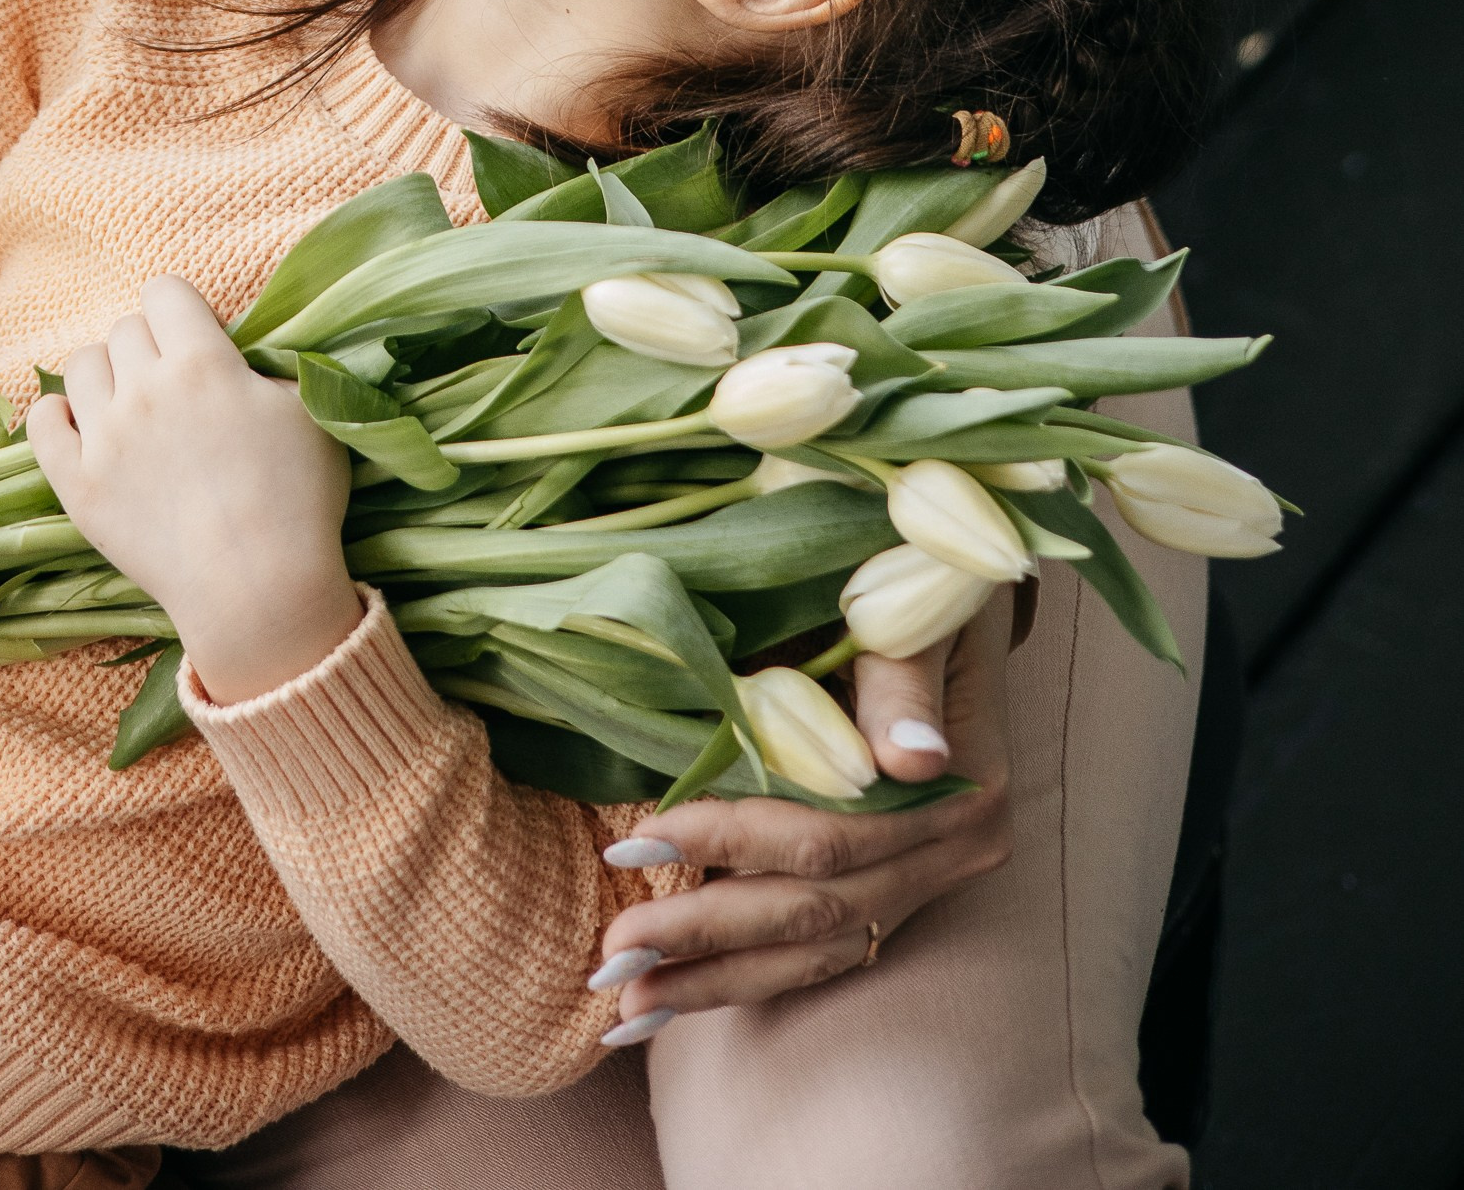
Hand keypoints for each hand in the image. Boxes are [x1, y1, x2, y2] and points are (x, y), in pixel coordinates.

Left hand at [25, 277, 360, 706]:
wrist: (257, 592)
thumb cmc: (297, 501)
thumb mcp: (306, 413)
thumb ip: (270, 368)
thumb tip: (241, 356)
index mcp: (201, 361)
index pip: (166, 292)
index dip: (184, 311)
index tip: (200, 342)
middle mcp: (144, 388)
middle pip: (125, 329)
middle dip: (151, 347)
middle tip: (175, 387)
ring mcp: (104, 437)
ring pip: (82, 366)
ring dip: (107, 375)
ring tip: (131, 405)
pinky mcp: (77, 486)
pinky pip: (43, 424)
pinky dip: (57, 415)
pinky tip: (81, 425)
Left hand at [590, 601, 1013, 1042]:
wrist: (950, 576)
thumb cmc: (909, 565)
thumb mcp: (906, 598)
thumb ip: (905, 677)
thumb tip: (911, 758)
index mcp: (962, 779)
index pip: (832, 830)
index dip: (732, 841)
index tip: (637, 839)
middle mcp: (955, 843)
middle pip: (817, 903)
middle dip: (708, 931)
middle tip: (612, 957)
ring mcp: (928, 873)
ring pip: (815, 946)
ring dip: (717, 979)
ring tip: (626, 1009)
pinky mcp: (895, 888)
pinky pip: (820, 947)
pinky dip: (746, 975)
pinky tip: (674, 1001)